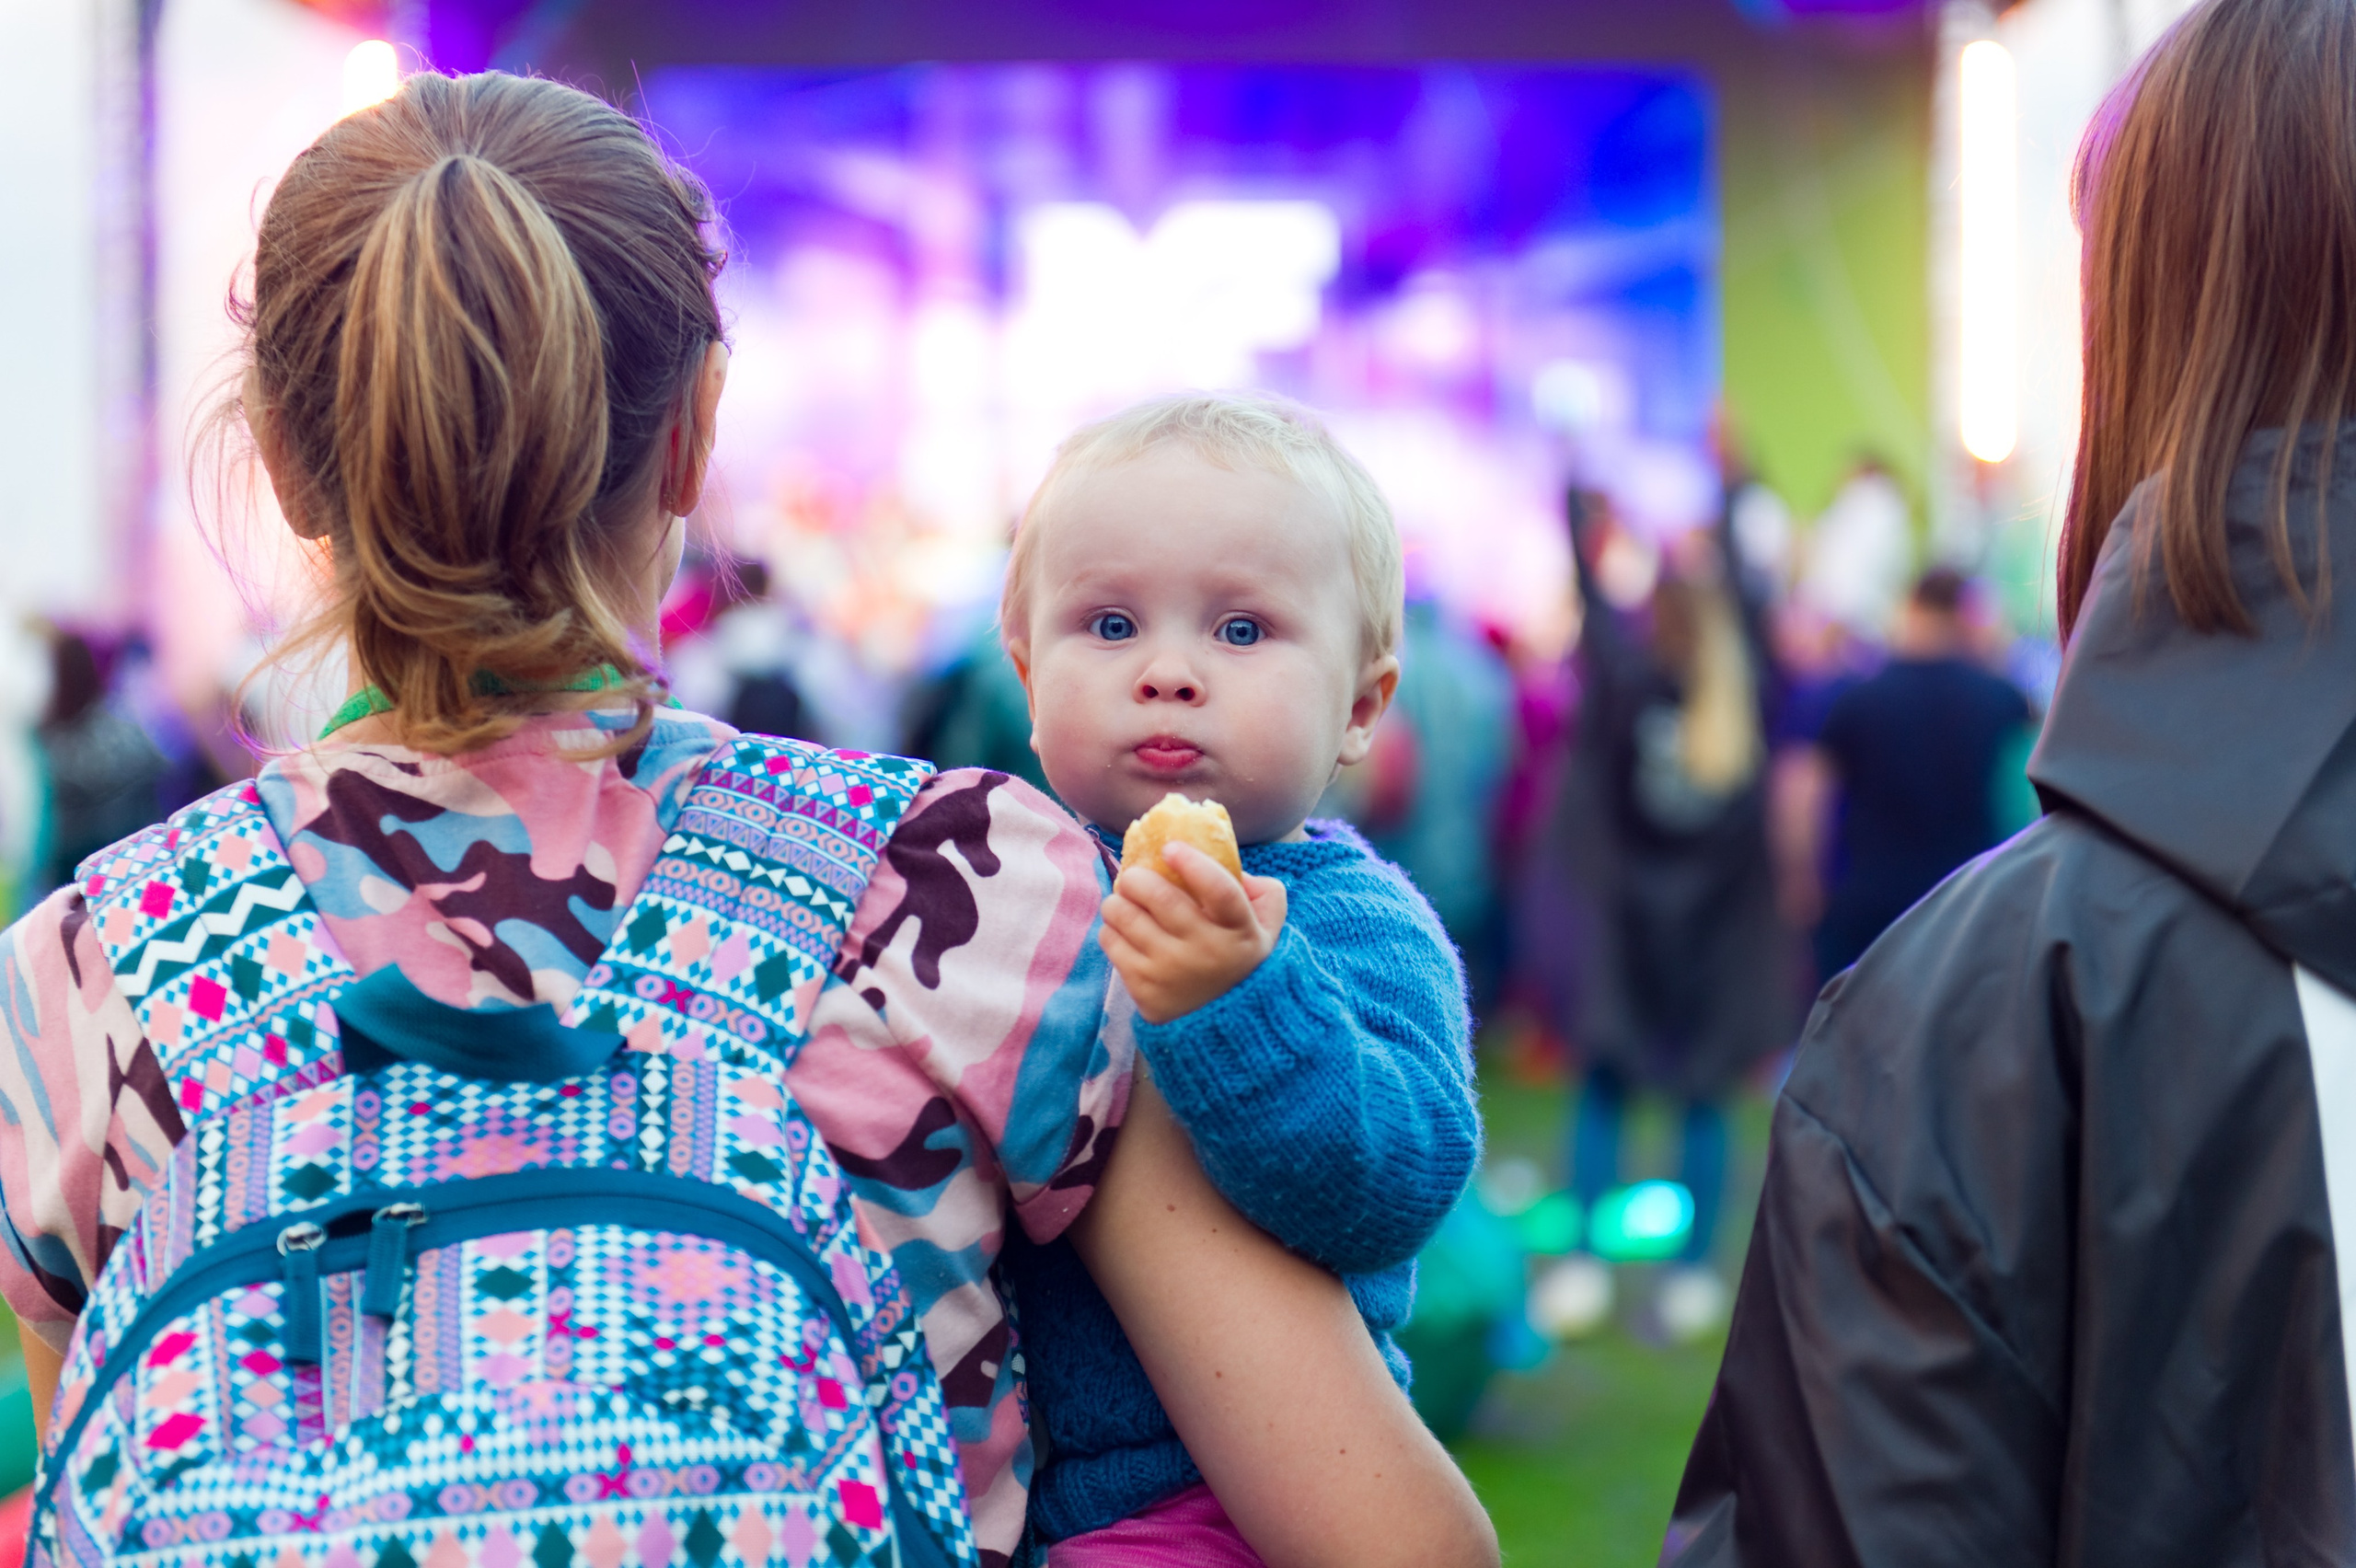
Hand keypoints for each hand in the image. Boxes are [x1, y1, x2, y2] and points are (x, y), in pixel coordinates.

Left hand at [1100, 841, 1287, 1023]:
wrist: (1227, 1027)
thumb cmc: (1242, 963)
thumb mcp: (1268, 929)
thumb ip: (1263, 892)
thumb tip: (1230, 862)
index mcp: (1239, 930)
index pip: (1219, 890)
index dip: (1192, 863)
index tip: (1170, 848)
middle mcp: (1204, 951)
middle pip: (1158, 897)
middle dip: (1136, 877)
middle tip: (1134, 877)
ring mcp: (1170, 972)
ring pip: (1123, 916)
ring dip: (1117, 901)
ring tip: (1124, 901)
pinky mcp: (1144, 990)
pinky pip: (1111, 942)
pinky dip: (1111, 929)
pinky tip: (1124, 931)